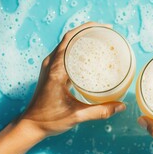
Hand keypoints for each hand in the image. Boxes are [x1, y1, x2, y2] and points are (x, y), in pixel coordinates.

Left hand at [19, 22, 126, 137]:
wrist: (30, 125)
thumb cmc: (49, 119)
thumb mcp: (77, 115)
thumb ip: (100, 111)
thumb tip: (121, 106)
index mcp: (56, 69)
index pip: (71, 39)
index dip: (88, 29)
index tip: (105, 28)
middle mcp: (51, 64)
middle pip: (69, 37)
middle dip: (88, 31)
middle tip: (106, 32)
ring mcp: (49, 67)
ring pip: (66, 44)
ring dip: (81, 38)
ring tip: (99, 39)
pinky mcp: (50, 72)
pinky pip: (64, 53)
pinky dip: (76, 49)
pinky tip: (88, 55)